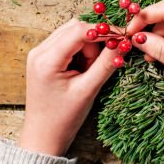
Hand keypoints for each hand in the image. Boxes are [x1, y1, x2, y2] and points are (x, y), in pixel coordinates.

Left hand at [18, 19, 119, 155]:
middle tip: (103, 62)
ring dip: (89, 47)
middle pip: (75, 28)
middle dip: (95, 42)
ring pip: (73, 34)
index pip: (79, 31)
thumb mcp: (88, 90)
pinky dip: (81, 51)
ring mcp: (39, 53)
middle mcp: (39, 51)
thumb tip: (124, 43)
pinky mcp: (44, 58)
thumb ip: (107, 64)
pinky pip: (68, 43)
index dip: (104, 32)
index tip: (123, 38)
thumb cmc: (63, 117)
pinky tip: (83, 69)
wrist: (44, 135)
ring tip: (90, 70)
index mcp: (46, 59)